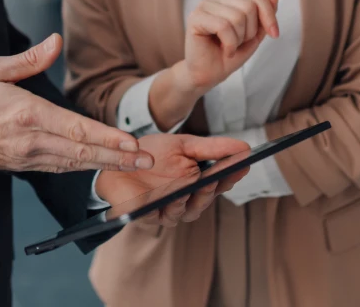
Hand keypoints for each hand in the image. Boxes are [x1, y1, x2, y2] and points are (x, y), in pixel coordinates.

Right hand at [0, 34, 153, 173]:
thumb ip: (29, 59)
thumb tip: (55, 41)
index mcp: (26, 114)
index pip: (76, 130)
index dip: (107, 139)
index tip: (132, 143)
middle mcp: (31, 141)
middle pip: (82, 153)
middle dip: (118, 157)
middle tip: (147, 159)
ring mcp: (27, 157)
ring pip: (74, 165)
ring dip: (106, 165)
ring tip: (135, 165)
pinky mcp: (22, 165)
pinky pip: (59, 168)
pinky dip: (83, 168)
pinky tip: (100, 165)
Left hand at [95, 134, 250, 227]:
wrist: (116, 159)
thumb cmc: (151, 154)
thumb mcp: (183, 145)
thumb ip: (211, 148)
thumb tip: (244, 147)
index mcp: (196, 182)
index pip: (220, 182)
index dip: (231, 175)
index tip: (243, 164)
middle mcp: (185, 200)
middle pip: (205, 199)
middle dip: (212, 189)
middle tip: (217, 177)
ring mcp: (167, 209)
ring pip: (185, 211)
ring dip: (191, 199)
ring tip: (194, 185)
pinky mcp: (146, 215)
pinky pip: (159, 215)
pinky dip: (165, 207)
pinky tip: (169, 197)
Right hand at [181, 0, 281, 92]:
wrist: (209, 75)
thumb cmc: (229, 54)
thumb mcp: (255, 33)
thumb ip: (265, 11)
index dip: (269, 15)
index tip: (274, 34)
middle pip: (249, 6)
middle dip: (250, 31)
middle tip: (239, 43)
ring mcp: (204, 6)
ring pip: (237, 17)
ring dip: (239, 40)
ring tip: (229, 47)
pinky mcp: (195, 18)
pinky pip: (223, 26)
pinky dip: (230, 44)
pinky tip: (225, 50)